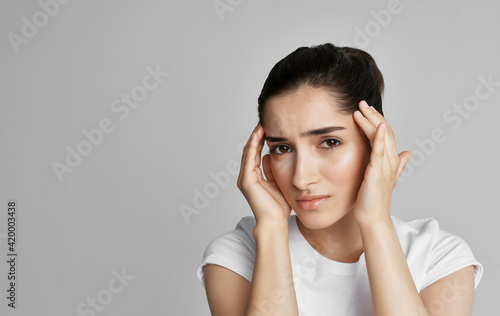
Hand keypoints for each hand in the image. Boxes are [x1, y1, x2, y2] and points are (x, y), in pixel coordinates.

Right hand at [237, 124, 291, 224]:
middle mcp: (246, 177)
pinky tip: (258, 135)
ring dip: (254, 138)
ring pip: (248, 152)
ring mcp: (245, 179)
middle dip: (256, 136)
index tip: (268, 128)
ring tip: (261, 124)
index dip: (260, 140)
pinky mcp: (247, 181)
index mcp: (253, 177)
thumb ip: (273, 169)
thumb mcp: (278, 182)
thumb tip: (272, 154)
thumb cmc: (278, 207)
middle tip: (264, 121)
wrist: (274, 222)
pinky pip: (249, 159)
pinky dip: (253, 146)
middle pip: (250, 150)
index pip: (255, 154)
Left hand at [352, 101, 411, 224]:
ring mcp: (385, 166)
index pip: (386, 134)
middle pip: (385, 131)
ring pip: (382, 138)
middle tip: (362, 103)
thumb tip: (408, 153)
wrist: (373, 217)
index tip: (366, 109)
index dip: (377, 120)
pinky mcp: (378, 172)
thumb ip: (397, 164)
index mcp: (390, 160)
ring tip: (360, 109)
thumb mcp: (385, 178)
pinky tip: (377, 126)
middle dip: (373, 115)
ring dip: (372, 121)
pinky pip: (380, 152)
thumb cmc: (374, 200)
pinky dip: (379, 138)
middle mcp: (390, 161)